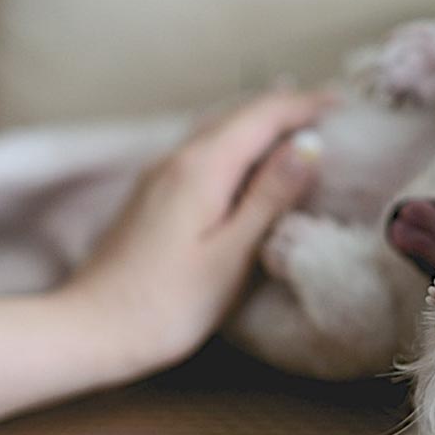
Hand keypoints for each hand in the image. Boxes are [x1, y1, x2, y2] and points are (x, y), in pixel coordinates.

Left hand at [59, 90, 332, 373]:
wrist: (91, 330)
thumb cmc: (167, 305)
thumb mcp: (231, 255)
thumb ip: (270, 197)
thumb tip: (309, 146)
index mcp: (202, 168)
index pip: (262, 116)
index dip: (305, 105)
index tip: (344, 105)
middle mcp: (177, 159)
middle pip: (238, 114)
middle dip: (285, 107)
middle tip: (329, 110)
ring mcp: (159, 175)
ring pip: (217, 129)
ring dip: (259, 122)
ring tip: (297, 125)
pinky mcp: (151, 195)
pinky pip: (202, 150)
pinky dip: (235, 143)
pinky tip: (247, 160)